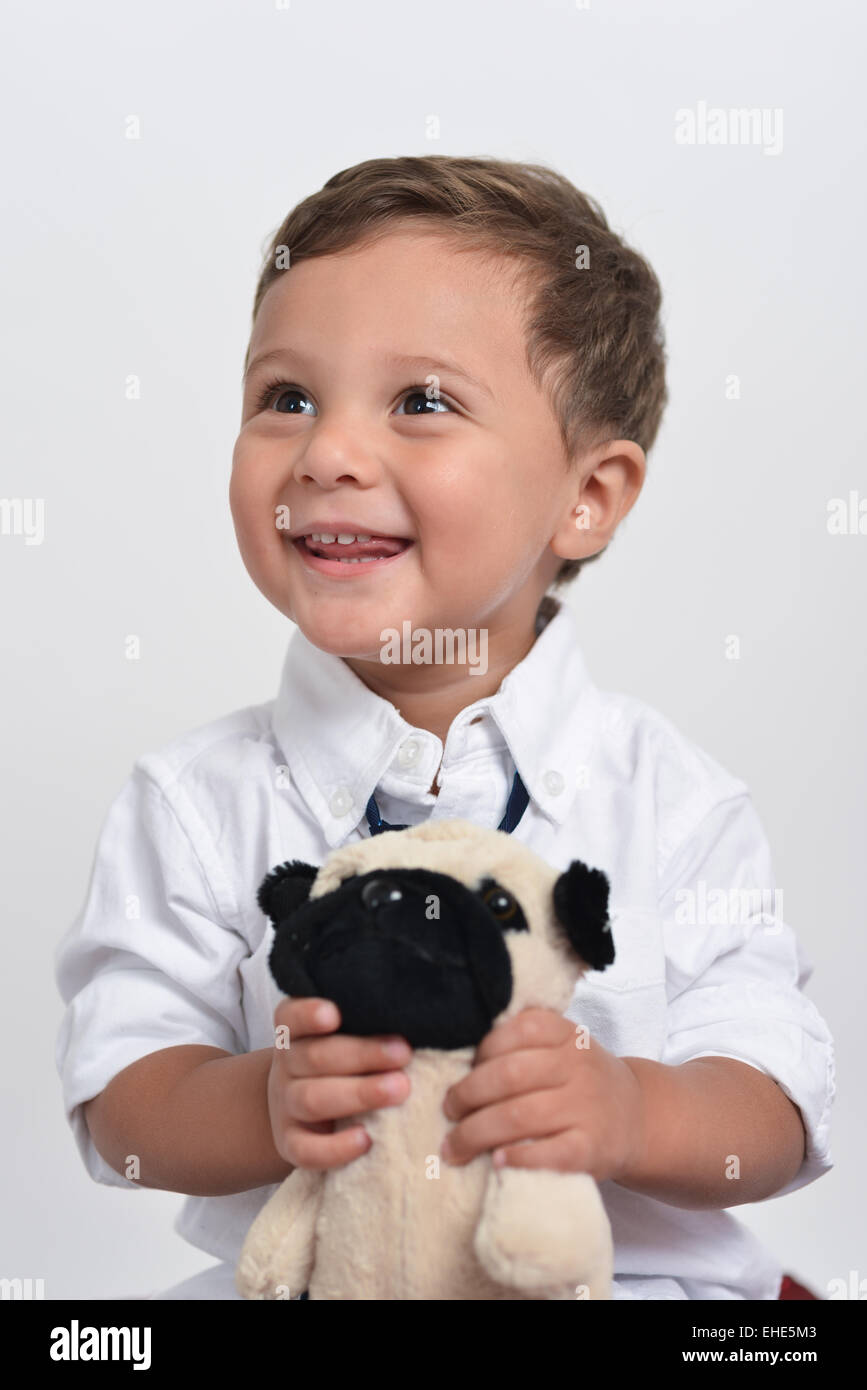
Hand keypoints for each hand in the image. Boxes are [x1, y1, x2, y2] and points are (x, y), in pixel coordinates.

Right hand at [268, 997, 411, 1169]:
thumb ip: (368, 1028)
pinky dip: (335, 1148)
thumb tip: (417, 1021)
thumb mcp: (345, 1038)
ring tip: (400, 1089)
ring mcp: (285, 1105)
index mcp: (296, 1033)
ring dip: (359, 1094)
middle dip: (363, 1054)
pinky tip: (366, 1139)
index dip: (309, 1014)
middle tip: (404, 1053)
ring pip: (312, 1099)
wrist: (302, 1110)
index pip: (291, 1017)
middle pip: (316, 1057)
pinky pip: (305, 1150)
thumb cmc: (340, 1063)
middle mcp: (286, 1065)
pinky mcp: (290, 1143)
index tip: (334, 1014)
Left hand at [440, 1007, 643, 1180]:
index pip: (517, 1030)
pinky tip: (496, 1162)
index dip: (481, 1050)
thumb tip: (458, 1054)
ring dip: (475, 1134)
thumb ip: (522, 1041)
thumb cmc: (581, 1081)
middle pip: (509, 1076)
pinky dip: (516, 1158)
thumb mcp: (562, 1045)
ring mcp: (586, 1108)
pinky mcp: (591, 1150)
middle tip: (449, 1110)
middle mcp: (579, 1067)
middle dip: (466, 1095)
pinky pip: (547, 1155)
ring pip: (518, 1117)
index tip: (462, 1070)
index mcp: (567, 1035)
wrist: (636, 1118)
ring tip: (454, 1146)